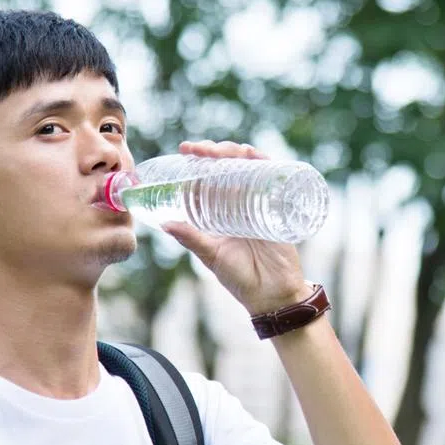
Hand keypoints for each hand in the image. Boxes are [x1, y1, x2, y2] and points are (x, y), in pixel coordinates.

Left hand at [160, 140, 311, 315]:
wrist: (273, 295)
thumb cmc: (241, 277)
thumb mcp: (211, 255)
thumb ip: (191, 239)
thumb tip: (164, 224)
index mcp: (222, 210)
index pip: (210, 176)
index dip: (199, 160)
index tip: (185, 150)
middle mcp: (241, 202)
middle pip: (229, 165)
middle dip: (214, 151)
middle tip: (197, 150)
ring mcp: (260, 202)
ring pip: (249, 166)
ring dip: (235, 152)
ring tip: (219, 152)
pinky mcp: (279, 206)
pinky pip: (275, 177)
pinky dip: (264, 163)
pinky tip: (252, 156)